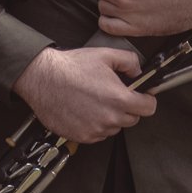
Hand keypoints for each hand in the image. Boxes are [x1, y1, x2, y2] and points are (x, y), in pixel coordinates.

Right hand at [13, 45, 155, 144]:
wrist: (43, 78)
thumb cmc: (71, 67)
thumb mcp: (105, 55)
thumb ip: (129, 61)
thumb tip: (138, 71)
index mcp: (119, 99)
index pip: (149, 108)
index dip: (146, 100)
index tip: (142, 96)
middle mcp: (109, 118)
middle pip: (132, 119)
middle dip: (127, 108)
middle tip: (112, 95)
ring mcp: (95, 130)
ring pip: (114, 127)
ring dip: (110, 117)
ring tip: (94, 101)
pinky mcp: (82, 137)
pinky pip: (98, 134)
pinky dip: (95, 125)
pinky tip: (84, 110)